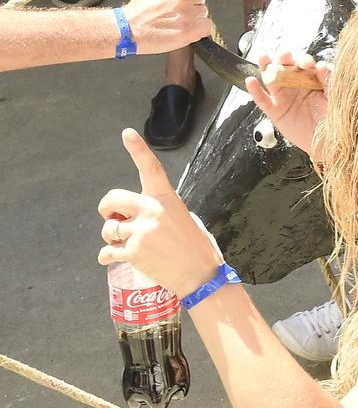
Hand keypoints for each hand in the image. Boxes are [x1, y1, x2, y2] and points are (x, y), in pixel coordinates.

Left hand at [98, 129, 225, 296]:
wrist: (200, 274)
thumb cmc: (195, 246)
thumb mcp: (183, 217)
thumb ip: (159, 210)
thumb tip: (134, 214)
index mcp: (167, 199)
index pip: (150, 169)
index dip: (138, 149)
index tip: (127, 133)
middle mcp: (152, 210)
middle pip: (112, 199)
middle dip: (107, 210)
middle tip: (113, 219)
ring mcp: (142, 231)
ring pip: (108, 229)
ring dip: (112, 238)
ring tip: (126, 246)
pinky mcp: (133, 251)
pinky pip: (107, 251)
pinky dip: (107, 257)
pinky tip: (113, 259)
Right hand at [121, 0, 215, 56]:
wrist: (128, 29)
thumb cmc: (141, 5)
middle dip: (191, 3)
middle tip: (172, 9)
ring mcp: (186, 16)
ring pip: (202, 13)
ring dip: (193, 17)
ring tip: (174, 19)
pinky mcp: (188, 32)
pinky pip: (206, 27)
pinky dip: (199, 29)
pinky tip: (184, 29)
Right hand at [245, 47, 333, 155]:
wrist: (327, 143)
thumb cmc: (333, 119)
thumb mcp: (334, 98)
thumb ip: (329, 81)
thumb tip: (322, 65)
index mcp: (312, 80)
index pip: (305, 64)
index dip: (304, 60)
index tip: (307, 63)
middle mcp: (296, 86)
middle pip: (286, 67)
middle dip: (285, 59)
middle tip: (285, 55)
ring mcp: (285, 98)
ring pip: (272, 79)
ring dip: (266, 67)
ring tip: (263, 58)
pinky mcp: (275, 111)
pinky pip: (262, 100)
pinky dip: (255, 91)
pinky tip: (251, 81)